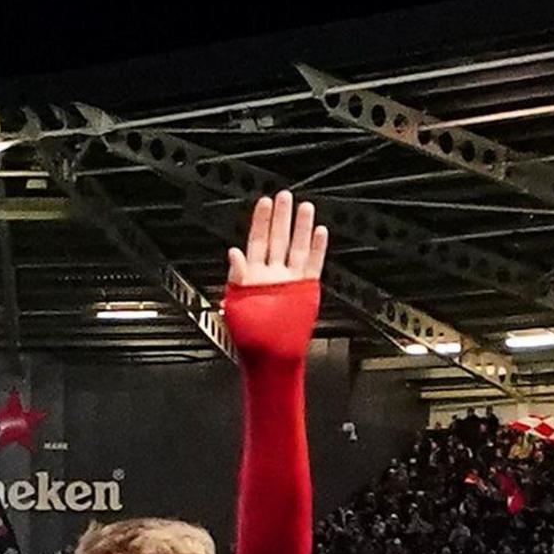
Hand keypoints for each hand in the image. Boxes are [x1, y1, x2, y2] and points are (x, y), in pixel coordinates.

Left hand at [219, 190, 325, 362]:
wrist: (272, 357)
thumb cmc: (251, 338)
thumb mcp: (236, 304)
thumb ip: (237, 276)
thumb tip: (233, 252)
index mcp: (253, 276)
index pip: (256, 241)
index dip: (259, 222)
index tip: (263, 202)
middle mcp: (272, 276)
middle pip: (277, 239)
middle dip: (281, 217)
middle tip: (284, 197)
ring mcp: (290, 281)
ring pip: (297, 248)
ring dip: (301, 228)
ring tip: (305, 208)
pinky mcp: (306, 290)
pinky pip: (313, 265)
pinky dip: (317, 249)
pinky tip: (320, 232)